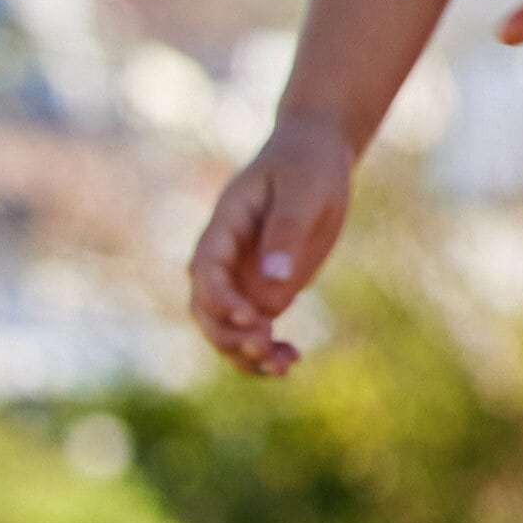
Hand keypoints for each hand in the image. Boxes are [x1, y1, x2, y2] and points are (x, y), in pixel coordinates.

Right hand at [184, 115, 358, 375]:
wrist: (317, 155)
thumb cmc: (307, 165)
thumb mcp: (303, 192)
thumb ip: (285, 233)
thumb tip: (271, 283)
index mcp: (224, 228)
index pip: (206, 272)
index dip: (222, 300)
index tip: (255, 318)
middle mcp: (225, 258)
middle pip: (206, 309)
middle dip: (229, 335)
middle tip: (267, 349)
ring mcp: (242, 276)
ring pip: (226, 327)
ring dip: (246, 353)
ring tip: (283, 367)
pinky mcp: (265, 289)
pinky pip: (254, 329)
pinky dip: (266, 350)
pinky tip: (291, 362)